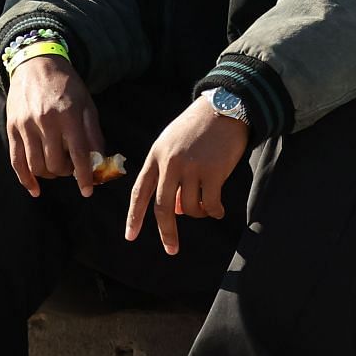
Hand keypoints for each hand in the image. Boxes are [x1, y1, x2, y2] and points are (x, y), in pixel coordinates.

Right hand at [5, 56, 104, 197]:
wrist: (36, 64)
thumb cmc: (66, 85)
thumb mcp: (87, 105)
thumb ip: (94, 134)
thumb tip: (99, 162)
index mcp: (69, 115)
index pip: (78, 154)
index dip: (84, 176)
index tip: (87, 190)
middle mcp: (46, 121)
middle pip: (55, 164)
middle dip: (66, 172)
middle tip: (71, 168)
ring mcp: (26, 126)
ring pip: (36, 166)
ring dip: (49, 175)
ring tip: (56, 168)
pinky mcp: (12, 128)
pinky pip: (16, 161)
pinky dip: (25, 179)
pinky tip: (34, 188)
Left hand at [125, 97, 248, 255]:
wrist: (225, 106)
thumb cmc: (198, 128)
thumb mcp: (173, 144)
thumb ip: (168, 174)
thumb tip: (173, 210)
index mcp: (155, 156)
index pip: (139, 191)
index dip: (134, 216)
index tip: (130, 236)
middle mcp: (170, 163)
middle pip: (161, 207)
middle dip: (166, 233)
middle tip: (171, 249)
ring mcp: (191, 167)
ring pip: (188, 207)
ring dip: (198, 213)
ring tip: (206, 207)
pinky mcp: (213, 171)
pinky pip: (210, 204)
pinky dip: (214, 211)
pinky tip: (219, 210)